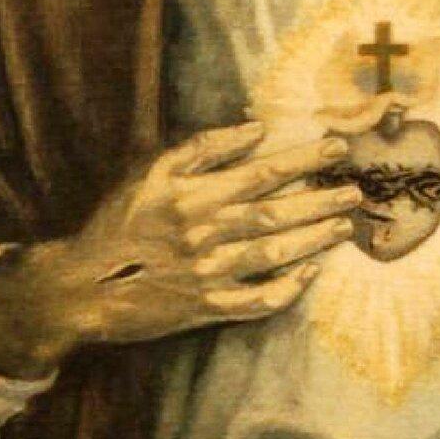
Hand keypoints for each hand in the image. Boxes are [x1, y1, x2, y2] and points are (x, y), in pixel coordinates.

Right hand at [0, 120, 358, 378]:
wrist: (85, 286)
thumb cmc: (120, 221)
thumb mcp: (152, 171)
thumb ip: (204, 148)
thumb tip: (256, 129)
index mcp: (193, 197)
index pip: (261, 173)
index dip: (303, 159)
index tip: (336, 148)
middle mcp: (206, 235)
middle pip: (276, 214)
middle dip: (320, 200)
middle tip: (355, 190)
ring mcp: (210, 275)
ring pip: (275, 255)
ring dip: (314, 239)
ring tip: (345, 225)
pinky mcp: (208, 308)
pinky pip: (258, 302)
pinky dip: (287, 289)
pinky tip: (310, 272)